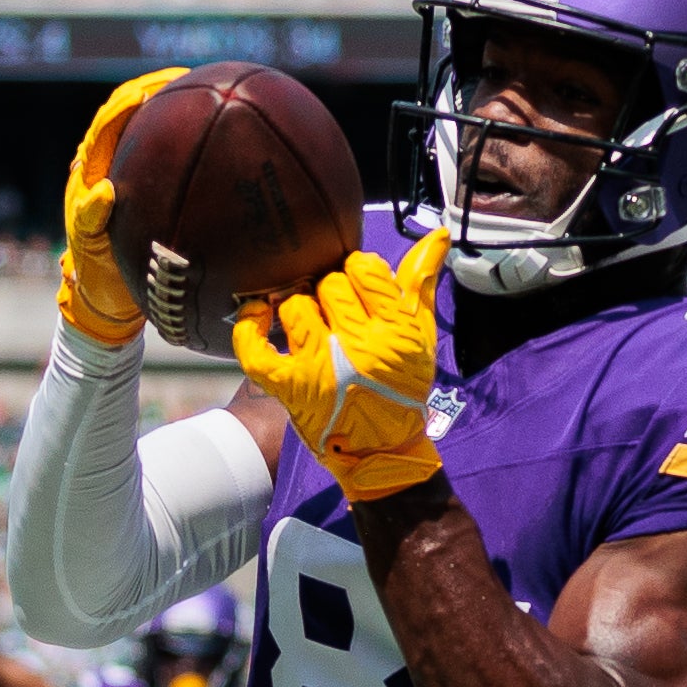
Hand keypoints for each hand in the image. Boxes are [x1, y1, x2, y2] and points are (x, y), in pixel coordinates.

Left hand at [56, 66, 185, 349]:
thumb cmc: (95, 274)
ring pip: (147, 127)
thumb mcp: (90, 248)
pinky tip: (216, 135)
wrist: (106, 296)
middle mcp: (106, 165)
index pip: (106, 125)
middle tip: (185, 77)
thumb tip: (104, 191)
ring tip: (201, 89)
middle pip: (126, 111)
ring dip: (171, 106)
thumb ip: (91, 219)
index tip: (150, 92)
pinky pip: (166, 156)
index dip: (126, 105)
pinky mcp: (146, 190)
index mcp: (88, 172)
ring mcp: (127, 174)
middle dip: (154, 88)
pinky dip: (186, 140)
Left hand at [237, 234, 449, 503]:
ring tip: (313, 329)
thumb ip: (421, 283)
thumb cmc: (403, 388)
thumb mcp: (421, 337)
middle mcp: (358, 346)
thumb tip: (436, 234)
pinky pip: (255, 348)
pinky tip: (259, 314)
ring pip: (295, 306)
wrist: (382, 451)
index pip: (364, 267)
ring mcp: (321, 367)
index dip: (359, 272)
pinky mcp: (290, 387)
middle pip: (329, 284)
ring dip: (301, 312)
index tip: (360, 288)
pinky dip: (250, 328)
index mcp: (395, 330)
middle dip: (333, 297)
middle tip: (340, 319)